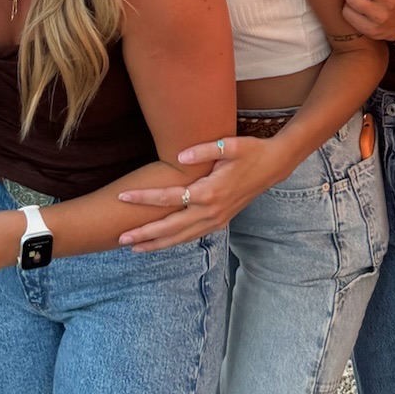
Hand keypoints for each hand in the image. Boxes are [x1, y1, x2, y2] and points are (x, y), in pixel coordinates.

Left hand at [116, 139, 281, 249]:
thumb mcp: (230, 145)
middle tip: (120, 238)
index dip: (144, 198)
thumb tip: (179, 157)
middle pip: (170, 227)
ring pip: (181, 237)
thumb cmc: (251, 151)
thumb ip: (204, 150)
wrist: (274, 166)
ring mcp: (216, 219)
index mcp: (209, 192)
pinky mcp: (220, 221)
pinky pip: (193, 235)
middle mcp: (211, 211)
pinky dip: (175, 241)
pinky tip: (161, 243)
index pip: (169, 198)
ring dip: (157, 243)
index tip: (123, 196)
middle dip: (144, 234)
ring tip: (134, 248)